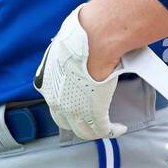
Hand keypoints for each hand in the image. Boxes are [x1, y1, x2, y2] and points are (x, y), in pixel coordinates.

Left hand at [33, 5, 126, 141]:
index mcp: (47, 85)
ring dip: (97, 131)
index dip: (66, 108)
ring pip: (84, 131)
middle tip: (91, 121)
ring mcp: (74, 109)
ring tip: (109, 127)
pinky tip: (120, 128)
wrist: (93, 40)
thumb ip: (62, 55)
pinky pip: (103, 130)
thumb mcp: (62, 47)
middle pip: (65, 122)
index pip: (54, 103)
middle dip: (78, 124)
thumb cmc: (81, 37)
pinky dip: (112, 130)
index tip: (77, 107)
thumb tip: (68, 49)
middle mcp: (57, 100)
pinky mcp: (93, 113)